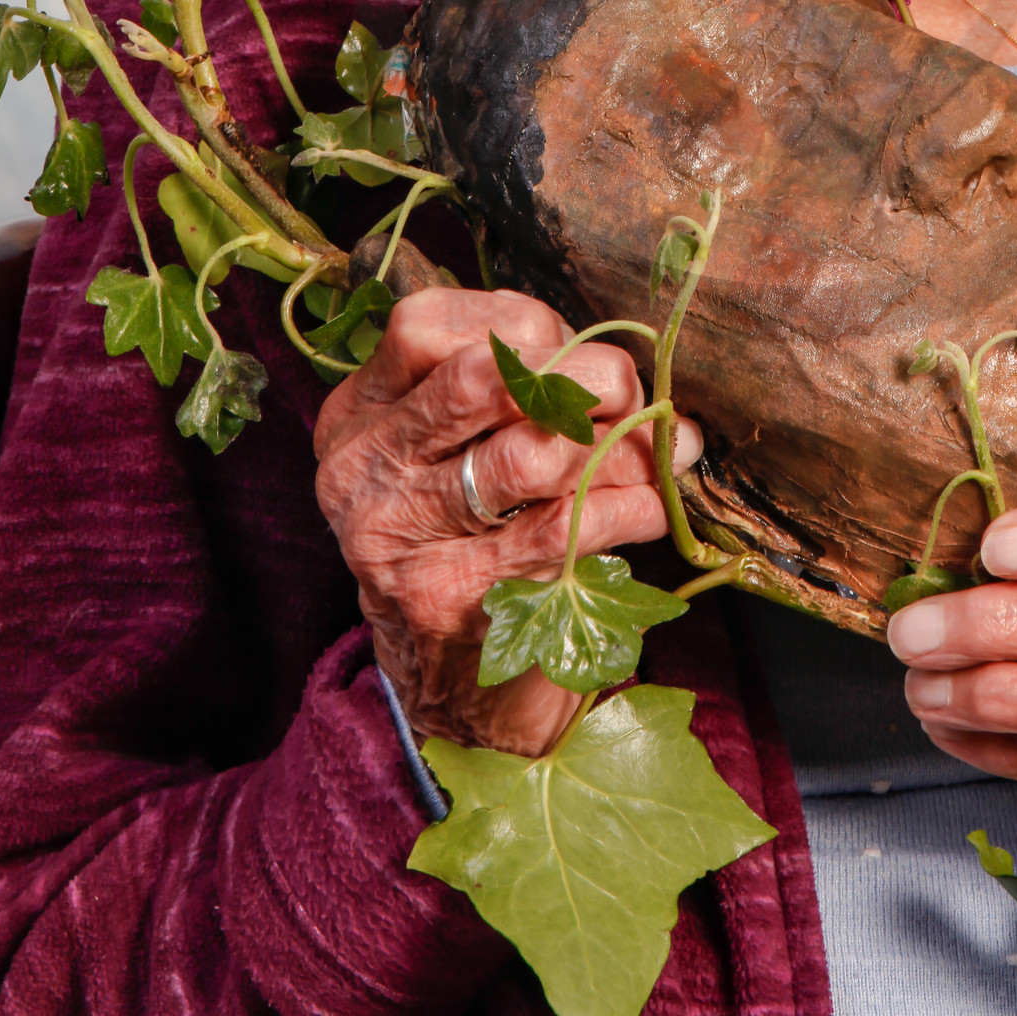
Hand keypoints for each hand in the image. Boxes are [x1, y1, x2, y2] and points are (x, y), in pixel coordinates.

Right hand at [315, 289, 699, 757]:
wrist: (452, 692)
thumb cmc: (472, 543)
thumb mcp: (456, 453)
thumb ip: (512, 392)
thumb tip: (620, 362)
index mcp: (358, 414)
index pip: (426, 323)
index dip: (519, 325)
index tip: (570, 353)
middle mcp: (361, 468)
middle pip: (484, 376)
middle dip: (582, 375)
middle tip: (632, 393)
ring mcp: (394, 536)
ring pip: (530, 453)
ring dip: (616, 448)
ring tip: (658, 456)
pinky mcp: (446, 598)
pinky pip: (562, 529)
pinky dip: (628, 510)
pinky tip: (652, 511)